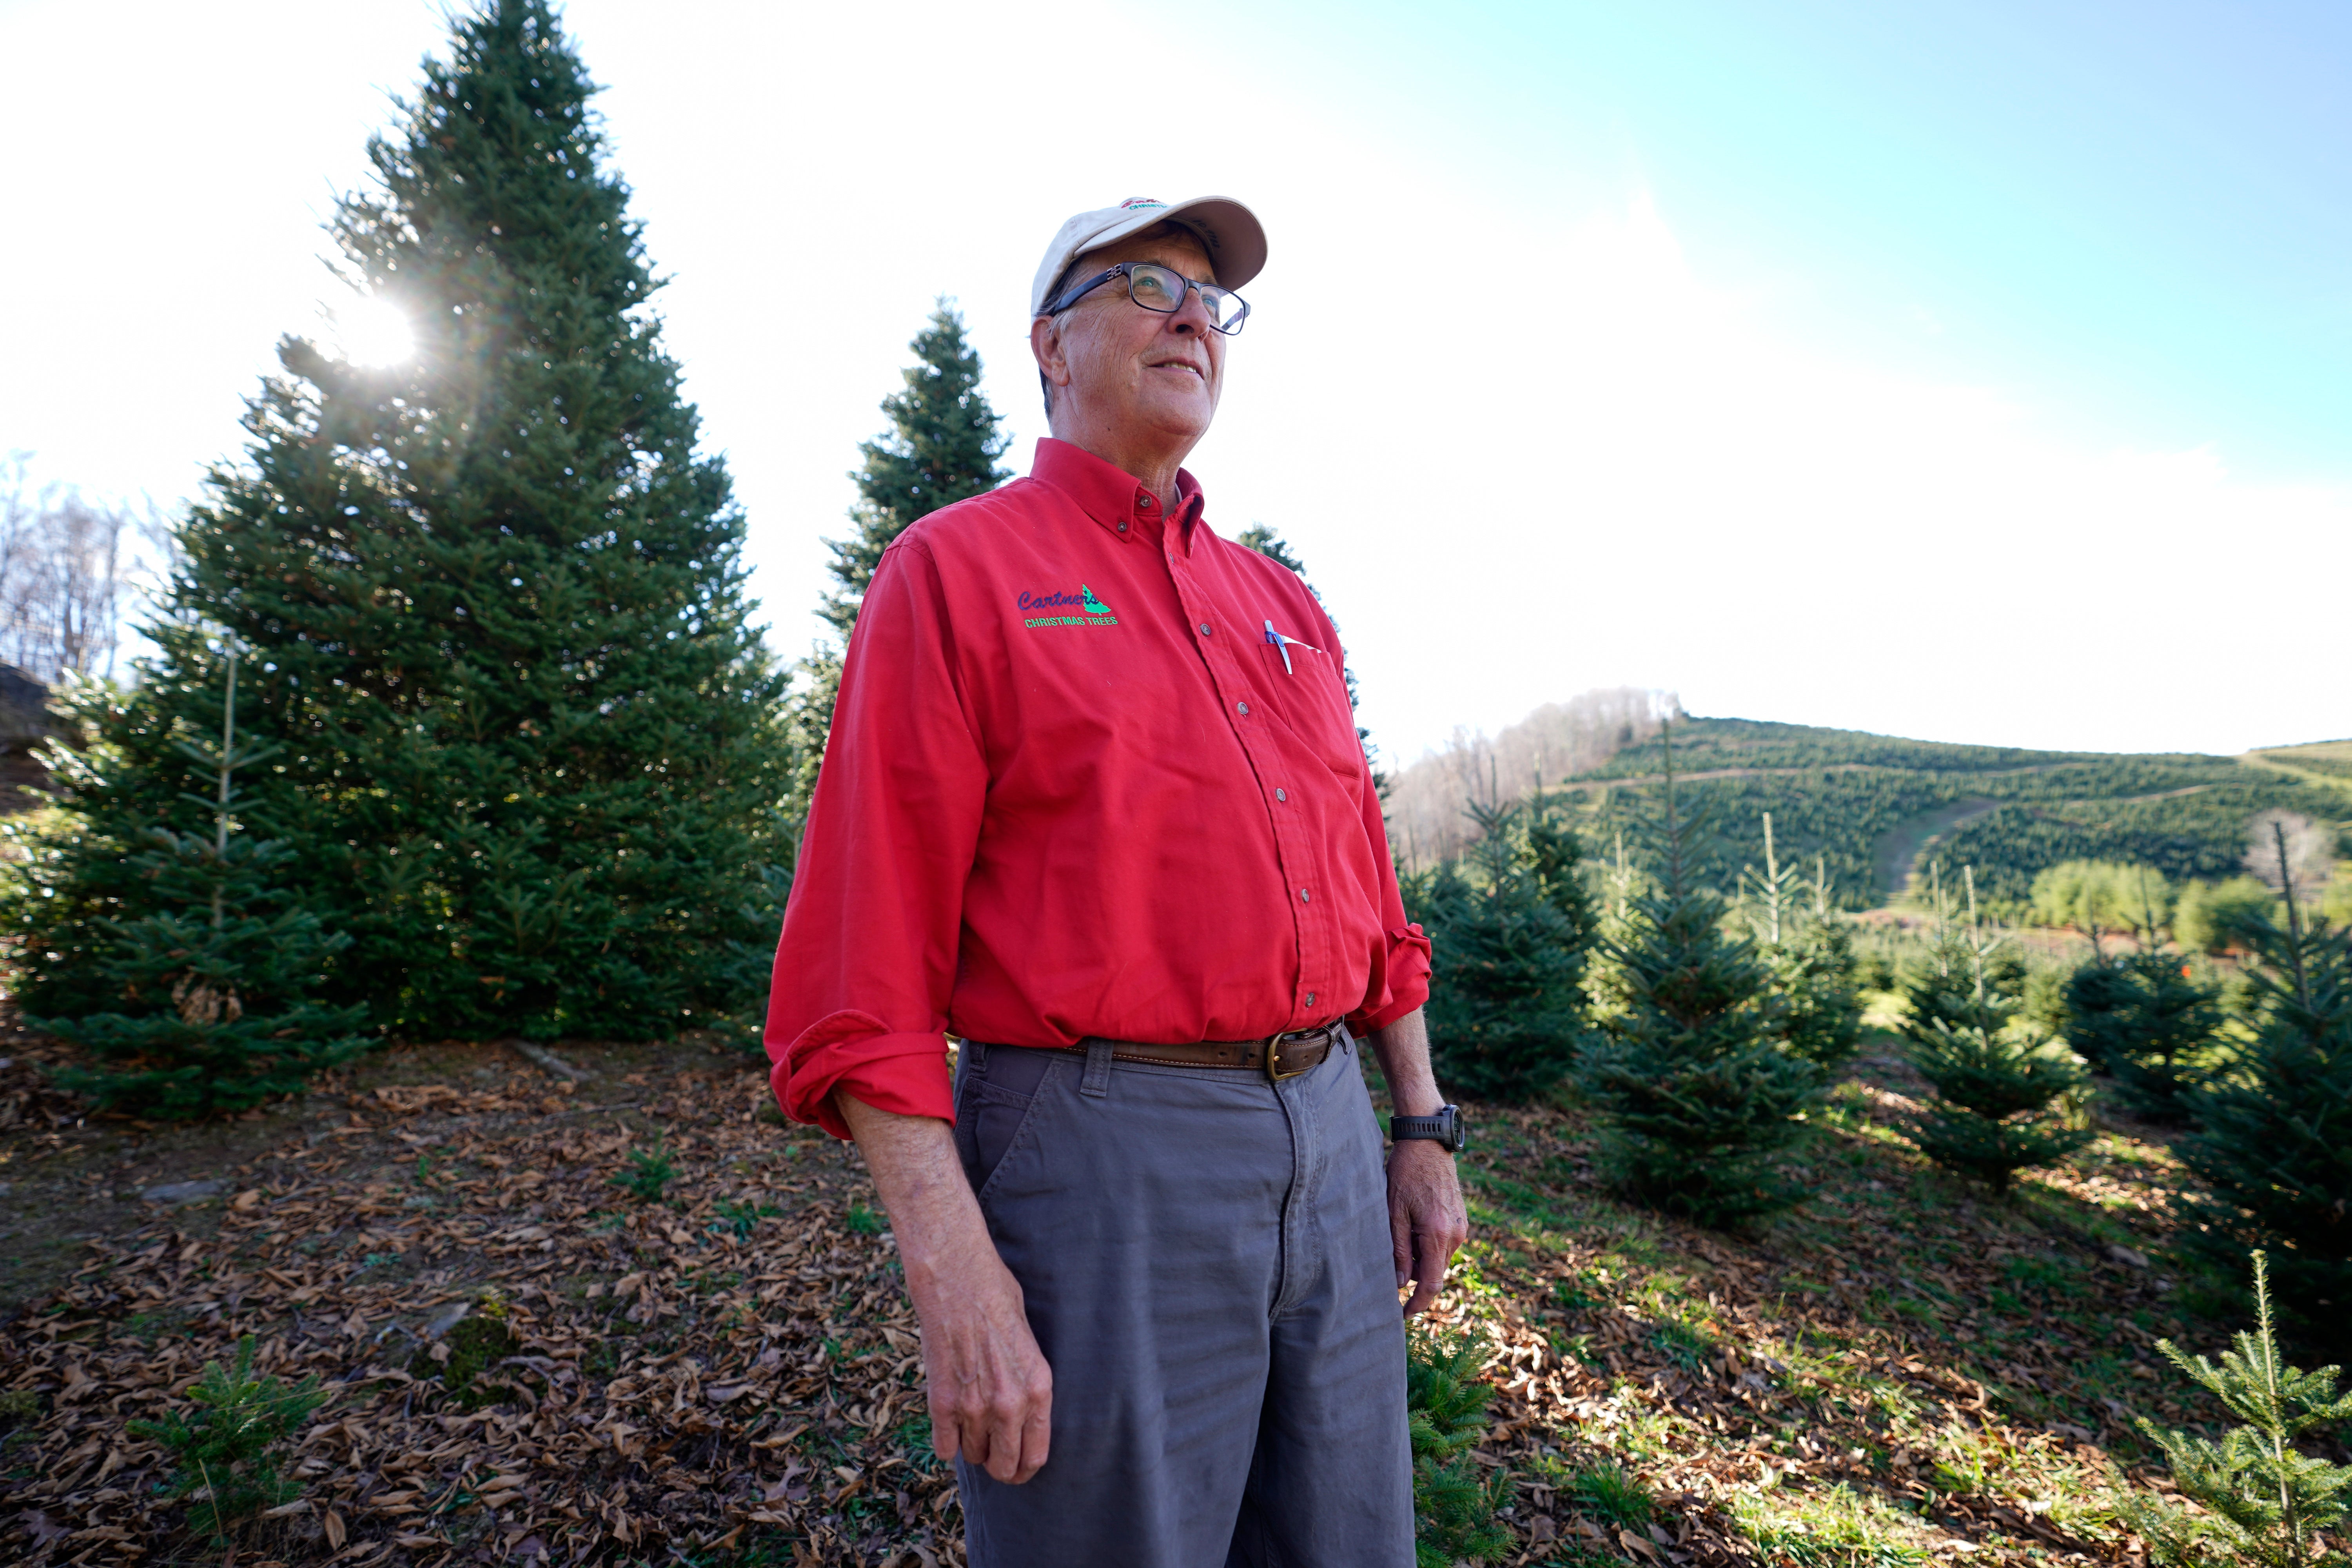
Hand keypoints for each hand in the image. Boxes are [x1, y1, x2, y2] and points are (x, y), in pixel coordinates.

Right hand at [835, 1092, 1052, 1482]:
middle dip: (1000, 1466)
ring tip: (971, 1426)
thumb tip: (1021, 1415)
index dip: (1025, 1467)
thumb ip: (1027, 1383)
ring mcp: (973, 1404)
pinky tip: (949, 1423)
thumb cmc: (996, 1298)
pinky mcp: (941, 1399)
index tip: (1017, 1465)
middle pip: (1005, 1465)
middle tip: (993, 1455)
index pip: (1036, 1454)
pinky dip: (947, 1440)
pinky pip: (945, 1445)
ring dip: (972, 1448)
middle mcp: (1009, 1402)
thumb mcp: (1029, 1341)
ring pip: (973, 1456)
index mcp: (1038, 1387)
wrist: (956, 1276)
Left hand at [1387, 1137, 1468, 1314]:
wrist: (1428, 1145)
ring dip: (1419, 1258)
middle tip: (1390, 1259)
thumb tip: (1400, 1283)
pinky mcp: (1461, 1221)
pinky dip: (1427, 1245)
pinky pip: (1443, 1244)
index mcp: (1438, 1234)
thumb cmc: (1405, 1174)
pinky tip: (1412, 1224)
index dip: (1417, 1304)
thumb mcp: (1393, 1212)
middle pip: (1434, 1272)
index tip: (1402, 1315)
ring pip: (1438, 1259)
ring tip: (1400, 1231)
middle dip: (1413, 1276)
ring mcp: (1461, 1227)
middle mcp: (1455, 1235)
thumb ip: (1398, 1250)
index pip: (1431, 1283)